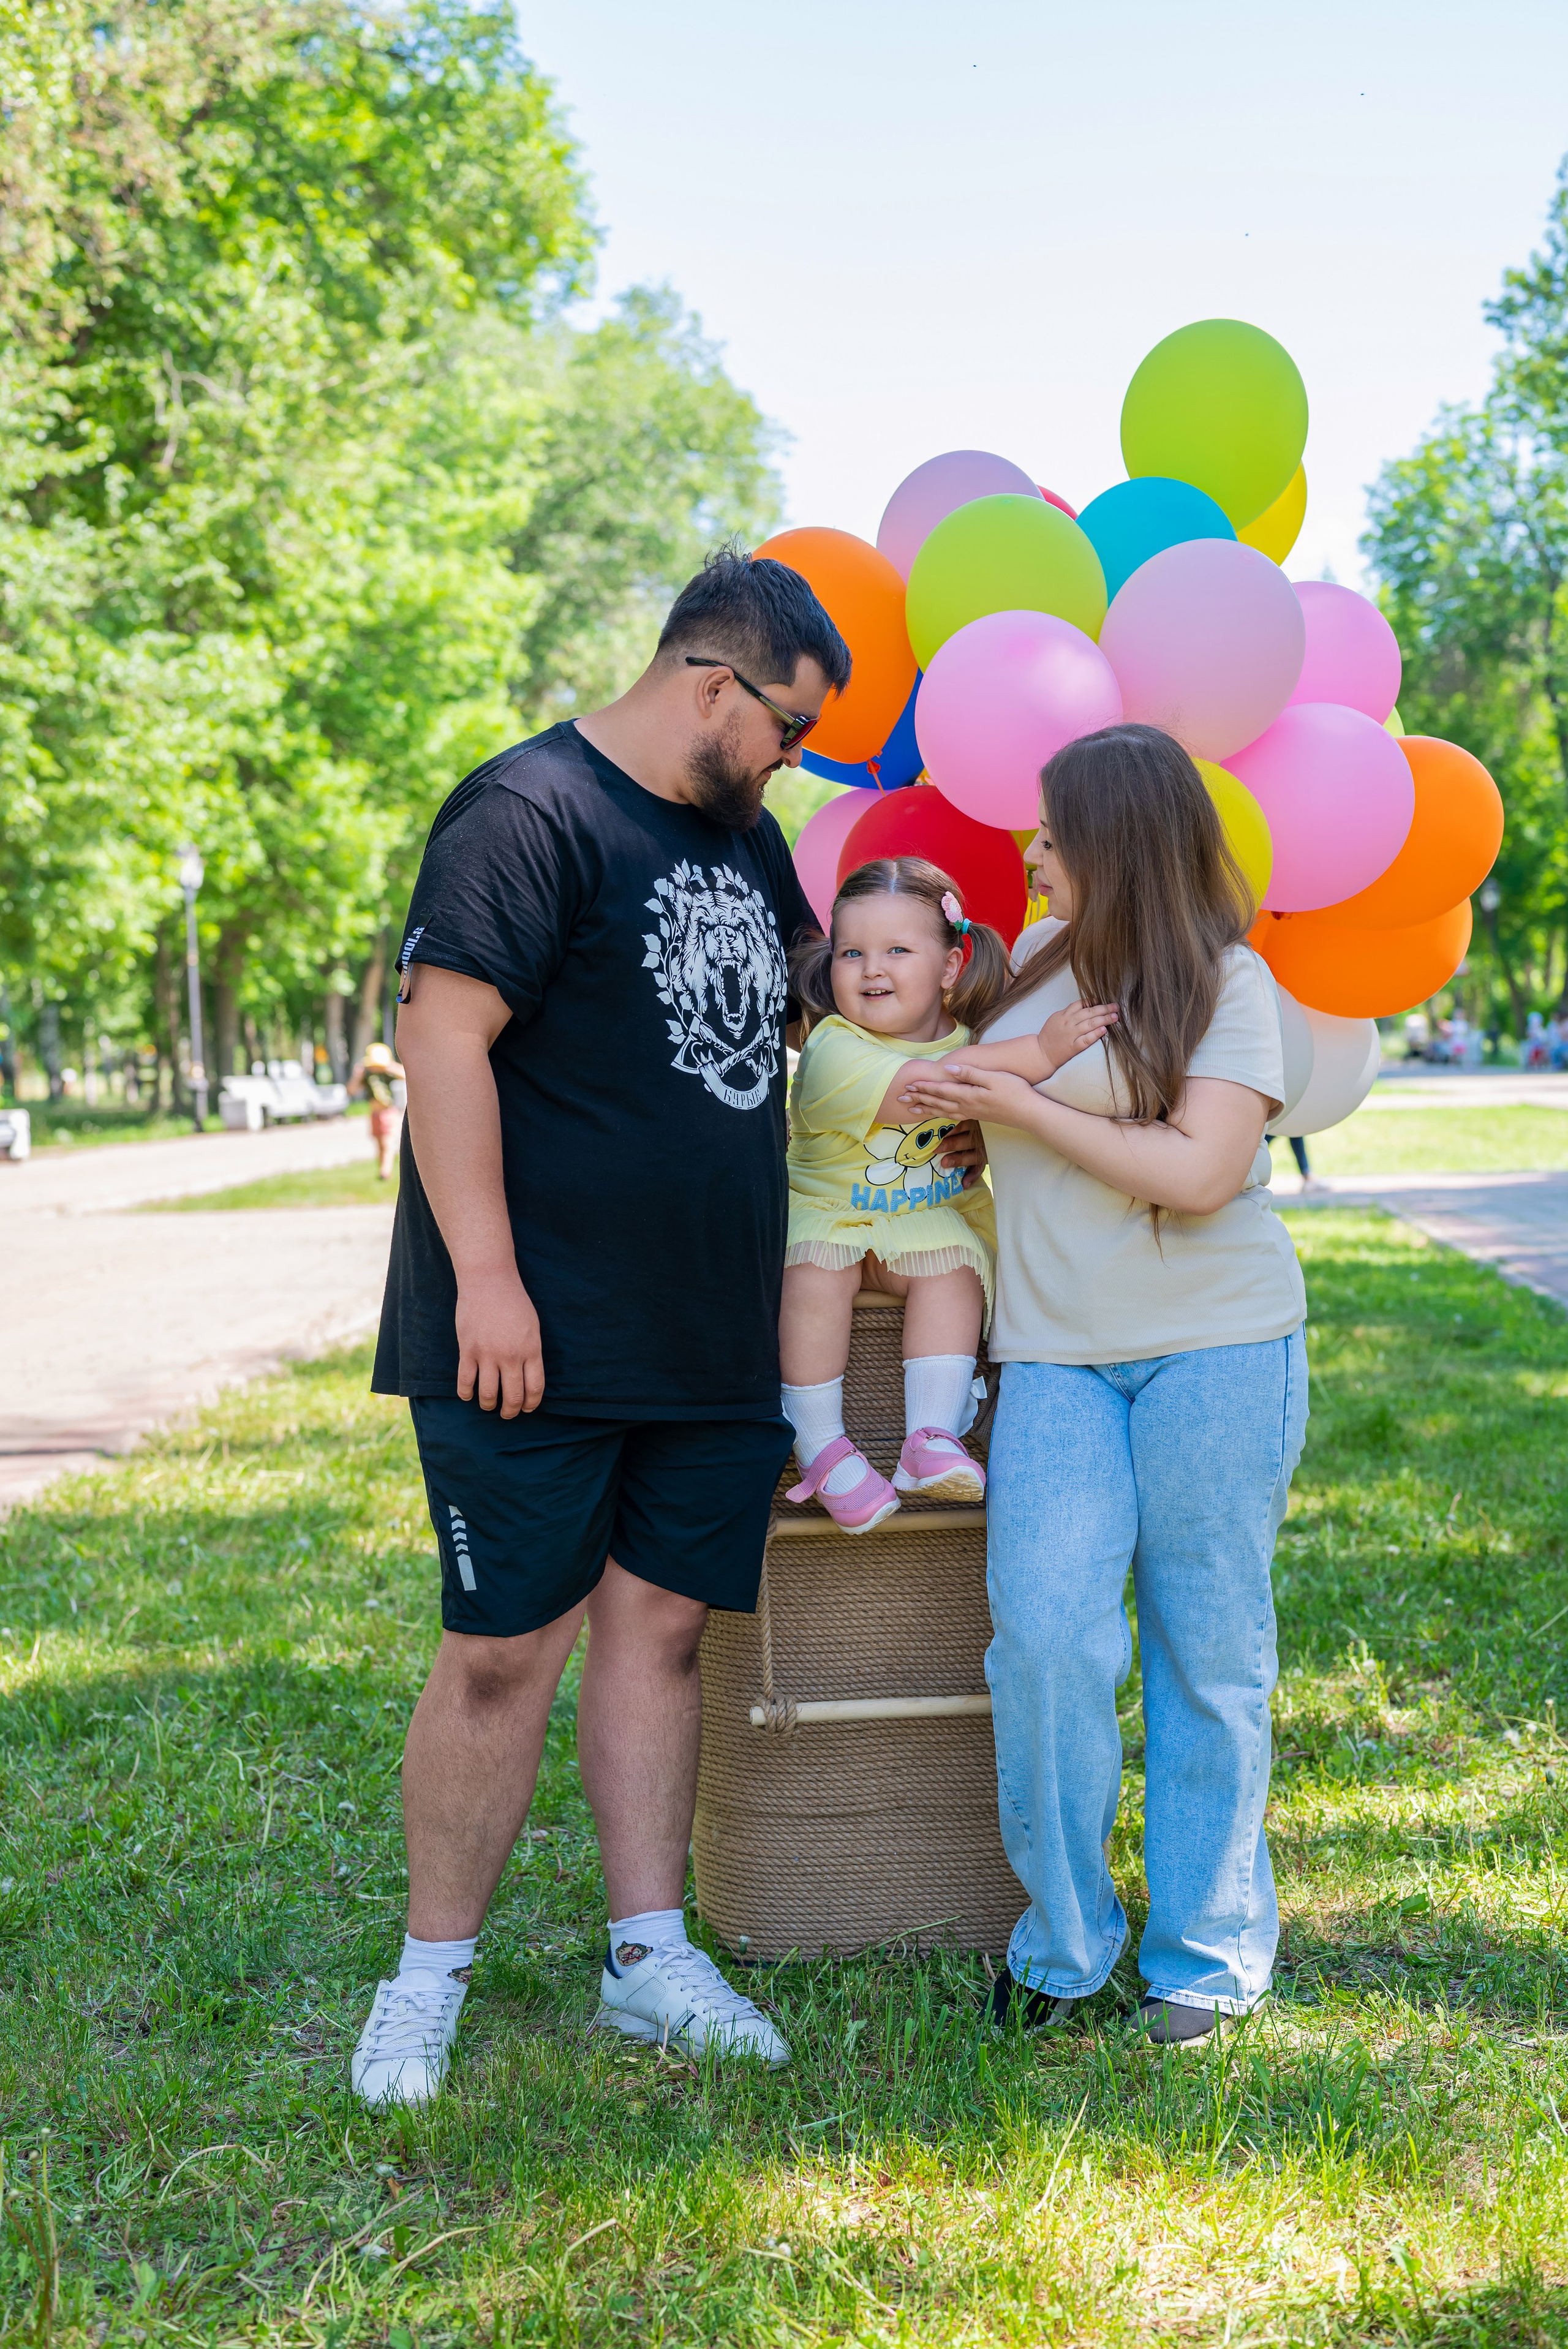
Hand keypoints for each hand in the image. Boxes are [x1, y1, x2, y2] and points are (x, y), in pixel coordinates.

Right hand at [455, 1269, 544, 1416]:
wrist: (489, 1281)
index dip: (531, 1404)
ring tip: (489, 1405)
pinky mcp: (467, 1350)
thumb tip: (527, 1375)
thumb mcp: (533, 1327)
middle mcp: (511, 1356)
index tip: (528, 1409)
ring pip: (488, 1394)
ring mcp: (487, 1354)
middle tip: (508, 1413)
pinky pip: (465, 1381)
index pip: (534, 1389)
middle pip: (513, 1396)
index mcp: (531, 1350)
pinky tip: (468, 1395)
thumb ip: (531, 1352)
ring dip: (489, 1405)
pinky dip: (466, 1394)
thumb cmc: (514, 1301)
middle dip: (511, 1411)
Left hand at [903, 1063, 1043, 1132]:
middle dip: (918, 1099)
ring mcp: (971, 1113)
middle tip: (901, 1097)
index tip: (908, 1084)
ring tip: (912, 1109)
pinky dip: (940, 1115)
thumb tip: (949, 1068)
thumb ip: (970, 1073)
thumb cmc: (1015, 1092)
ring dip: (926, 1109)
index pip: (940, 1090)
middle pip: (937, 1102)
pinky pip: (951, 1117)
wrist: (1029, 1113)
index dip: (923, 1087)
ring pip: (942, 1112)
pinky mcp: (977, 1116)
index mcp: (968, 1095)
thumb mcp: (994, 1078)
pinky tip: (937, 1114)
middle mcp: (966, 1106)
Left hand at [936, 1117, 987, 1186]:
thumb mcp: (961, 1122)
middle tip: (936, 1149)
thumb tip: (927, 1120)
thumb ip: (949, 1123)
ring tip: (945, 1163)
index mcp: (974, 1123)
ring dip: (959, 1160)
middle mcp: (980, 1136)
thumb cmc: (964, 1128)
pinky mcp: (984, 1160)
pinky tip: (964, 1184)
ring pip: (974, 1155)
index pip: (964, 1124)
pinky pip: (979, 1169)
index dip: (952, 1129)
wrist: (986, 1136)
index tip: (938, 1132)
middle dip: (952, 1144)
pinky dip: (972, 1176)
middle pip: (968, 1140)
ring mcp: (983, 1149)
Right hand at [1040, 997, 1116, 1073]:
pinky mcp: (1073, 1047)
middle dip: (1104, 1009)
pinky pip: (1086, 1039)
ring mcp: (1071, 1035)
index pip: (1081, 1004)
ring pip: (1090, 1024)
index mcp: (1064, 1015)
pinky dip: (1095, 1034)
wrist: (1041, 1053)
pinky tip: (1104, 1030)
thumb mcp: (1055, 1018)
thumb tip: (1085, 1006)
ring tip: (1115, 1017)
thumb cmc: (1049, 1036)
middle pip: (1089, 1013)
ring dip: (1104, 1019)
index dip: (1093, 1002)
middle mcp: (1068, 1023)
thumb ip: (1069, 1012)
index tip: (1102, 1001)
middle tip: (1115, 1007)